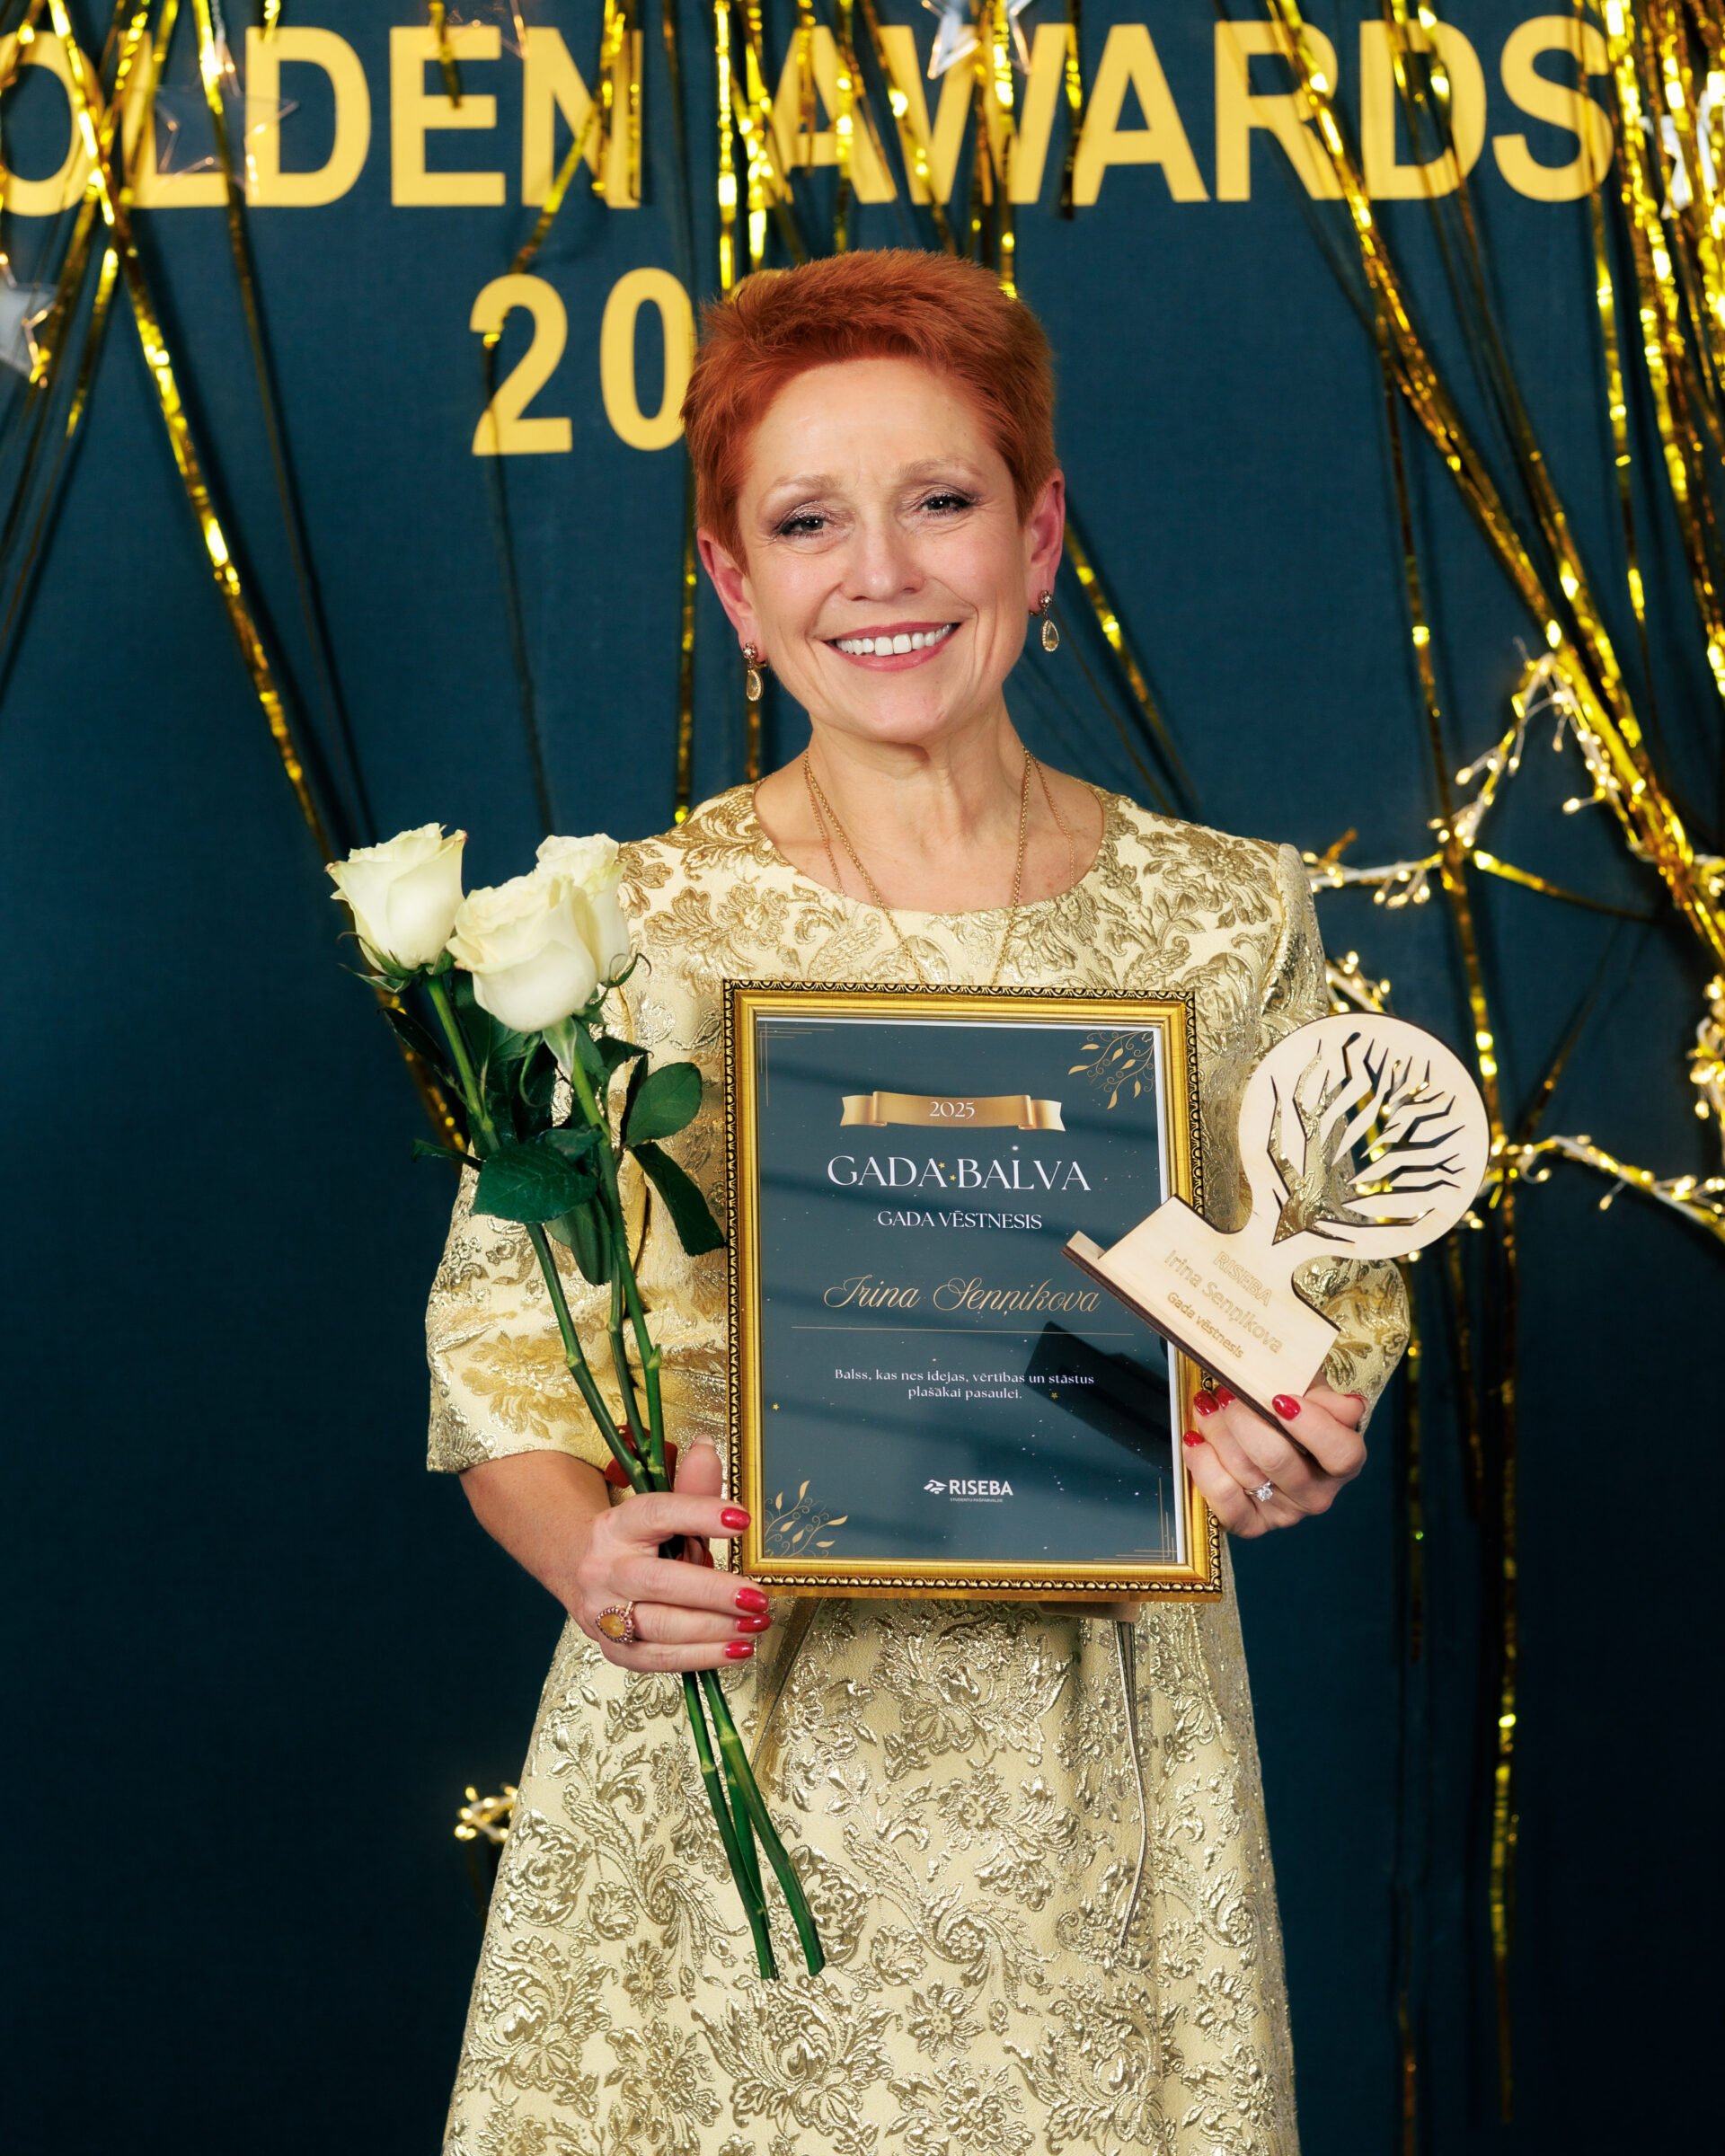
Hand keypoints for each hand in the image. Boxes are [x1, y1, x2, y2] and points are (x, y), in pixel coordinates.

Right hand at [569, 1438, 771, 1670]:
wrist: (580, 1572)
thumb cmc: (636, 1541)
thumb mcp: (659, 1509)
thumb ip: (689, 1488)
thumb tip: (708, 1448)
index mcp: (617, 1525)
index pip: (658, 1512)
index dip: (700, 1512)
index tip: (743, 1520)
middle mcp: (604, 1568)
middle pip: (659, 1580)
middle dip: (713, 1591)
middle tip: (757, 1595)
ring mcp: (604, 1612)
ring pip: (660, 1625)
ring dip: (714, 1629)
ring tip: (757, 1624)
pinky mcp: (614, 1649)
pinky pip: (658, 1659)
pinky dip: (701, 1657)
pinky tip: (737, 1649)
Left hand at [1181, 1384, 1366, 1537]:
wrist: (1269, 1432)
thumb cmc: (1293, 1409)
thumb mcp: (1312, 1391)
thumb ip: (1325, 1397)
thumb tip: (1347, 1406)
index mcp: (1343, 1461)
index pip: (1342, 1454)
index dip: (1312, 1426)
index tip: (1280, 1399)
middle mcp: (1319, 1493)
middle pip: (1278, 1460)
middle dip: (1243, 1419)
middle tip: (1227, 1393)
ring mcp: (1285, 1513)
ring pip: (1243, 1471)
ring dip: (1218, 1432)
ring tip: (1208, 1406)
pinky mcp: (1252, 1523)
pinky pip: (1224, 1501)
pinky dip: (1203, 1466)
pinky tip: (1195, 1440)